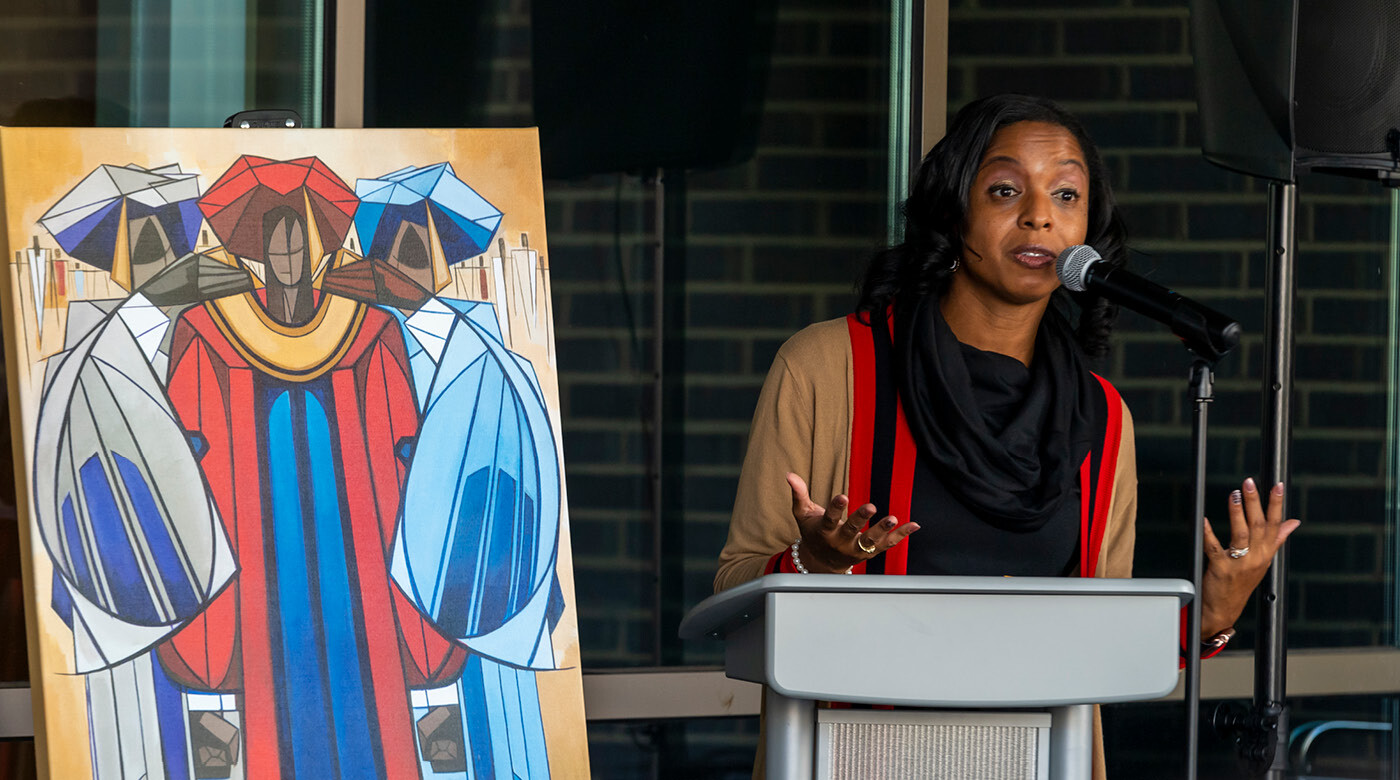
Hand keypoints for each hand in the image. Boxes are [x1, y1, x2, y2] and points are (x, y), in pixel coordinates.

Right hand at [786, 472, 919, 572]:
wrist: (821, 562)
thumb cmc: (813, 533)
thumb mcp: (803, 515)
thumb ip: (799, 494)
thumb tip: (790, 474)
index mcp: (825, 532)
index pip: (829, 520)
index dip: (836, 508)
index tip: (842, 496)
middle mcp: (841, 543)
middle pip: (851, 531)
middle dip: (860, 519)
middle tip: (870, 507)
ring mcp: (856, 550)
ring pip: (870, 541)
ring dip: (882, 529)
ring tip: (893, 518)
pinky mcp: (869, 553)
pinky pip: (887, 544)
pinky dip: (901, 535)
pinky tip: (913, 525)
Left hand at [1200, 478, 1300, 638]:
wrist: (1224, 608)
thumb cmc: (1242, 582)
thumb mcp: (1263, 560)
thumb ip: (1277, 538)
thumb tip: (1294, 522)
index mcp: (1267, 553)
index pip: (1275, 524)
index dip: (1277, 504)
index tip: (1278, 485)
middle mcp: (1256, 558)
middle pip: (1258, 526)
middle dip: (1255, 502)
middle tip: (1249, 482)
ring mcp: (1239, 564)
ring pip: (1240, 534)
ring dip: (1237, 513)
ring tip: (1234, 495)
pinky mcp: (1220, 568)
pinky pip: (1215, 548)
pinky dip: (1209, 533)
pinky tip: (1204, 521)